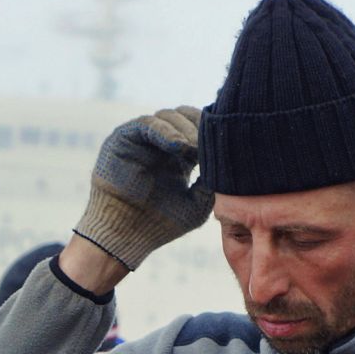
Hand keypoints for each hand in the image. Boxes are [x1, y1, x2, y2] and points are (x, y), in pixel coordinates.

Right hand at [74, 107, 214, 271]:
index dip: (212, 132)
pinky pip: (146, 124)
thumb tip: (231, 161)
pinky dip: (165, 131)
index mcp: (179, 156)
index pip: (198, 130)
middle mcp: (160, 144)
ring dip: (185, 128)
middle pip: (185, 117)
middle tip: (213, 140)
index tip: (229, 141)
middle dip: (200, 125)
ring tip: (195, 146)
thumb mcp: (198, 203)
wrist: (126, 237)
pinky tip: (179, 145)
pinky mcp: (123, 139)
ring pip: (167, 116)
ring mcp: (141, 140)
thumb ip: (213, 181)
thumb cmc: (160, 224)